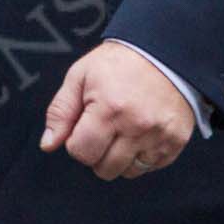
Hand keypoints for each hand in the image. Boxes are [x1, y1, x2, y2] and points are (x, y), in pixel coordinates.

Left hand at [39, 41, 194, 180]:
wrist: (162, 51)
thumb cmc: (117, 63)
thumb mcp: (80, 76)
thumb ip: (61, 112)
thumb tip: (48, 144)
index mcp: (109, 108)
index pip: (81, 152)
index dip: (76, 141)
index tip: (84, 124)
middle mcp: (137, 126)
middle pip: (104, 169)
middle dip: (97, 152)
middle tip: (103, 127)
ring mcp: (159, 136)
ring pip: (128, 172)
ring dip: (120, 157)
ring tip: (123, 129)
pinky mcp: (176, 142)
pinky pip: (151, 167)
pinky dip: (142, 155)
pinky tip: (140, 132)